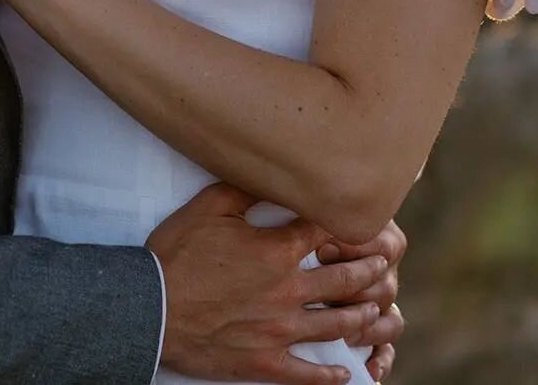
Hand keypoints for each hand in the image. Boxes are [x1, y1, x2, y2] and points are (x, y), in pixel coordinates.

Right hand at [149, 183, 389, 384]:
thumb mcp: (210, 206)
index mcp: (277, 251)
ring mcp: (279, 330)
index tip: (365, 224)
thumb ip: (246, 187)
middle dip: (369, 271)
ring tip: (376, 312)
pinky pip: (307, 373)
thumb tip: (273, 174)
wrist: (152, 308)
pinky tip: (344, 373)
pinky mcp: (264, 360)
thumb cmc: (178, 252)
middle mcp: (288, 290)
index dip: (350, 227)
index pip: (327, 234)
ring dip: (361, 318)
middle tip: (385, 266)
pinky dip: (329, 375)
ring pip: (335, 326)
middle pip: (343, 281)